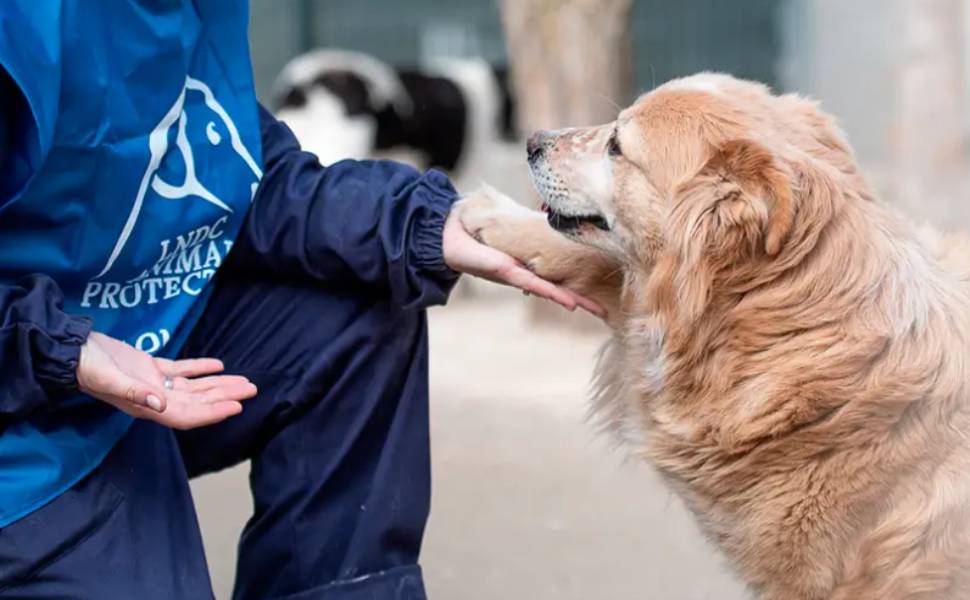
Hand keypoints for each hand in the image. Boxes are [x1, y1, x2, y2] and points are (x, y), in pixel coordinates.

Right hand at [76, 331, 256, 429]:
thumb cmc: (87, 367)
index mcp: (147, 406)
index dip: (213, 413)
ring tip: (244, 381)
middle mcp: (154, 398)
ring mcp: (152, 382)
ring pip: (194, 387)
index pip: (188, 414)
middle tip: (253, 390)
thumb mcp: (110, 379)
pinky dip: (200, 368)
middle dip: (226, 396)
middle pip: (198, 401)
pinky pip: (181, 370)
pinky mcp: (148, 367)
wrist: (70, 351)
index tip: (237, 407)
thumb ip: (135, 393)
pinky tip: (219, 365)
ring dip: (219, 384)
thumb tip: (160, 405)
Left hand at [443, 210, 604, 316]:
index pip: (555, 275)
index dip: (574, 284)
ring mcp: (518, 274)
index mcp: (526, 263)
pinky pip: (535, 283)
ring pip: (551, 289)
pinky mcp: (508, 272)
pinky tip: (570, 302)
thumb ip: (520, 225)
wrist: (449, 234)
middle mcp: (524, 272)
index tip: (594, 291)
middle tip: (604, 311)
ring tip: (595, 309)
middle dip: (582, 299)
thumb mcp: (504, 228)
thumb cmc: (474, 230)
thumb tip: (536, 209)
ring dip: (573, 299)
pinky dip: (553, 293)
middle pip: (558, 288)